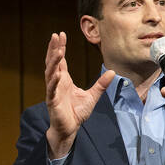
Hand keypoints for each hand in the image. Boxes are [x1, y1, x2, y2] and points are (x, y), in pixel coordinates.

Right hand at [44, 32, 115, 156]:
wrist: (69, 129)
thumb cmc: (77, 113)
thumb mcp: (93, 96)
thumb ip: (101, 84)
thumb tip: (113, 72)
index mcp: (64, 80)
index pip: (60, 60)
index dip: (60, 47)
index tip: (61, 35)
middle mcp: (56, 83)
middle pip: (53, 62)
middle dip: (53, 49)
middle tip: (55, 35)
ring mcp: (53, 91)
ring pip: (50, 73)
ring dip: (53, 61)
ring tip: (57, 50)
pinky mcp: (52, 101)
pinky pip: (52, 89)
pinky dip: (53, 81)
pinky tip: (57, 73)